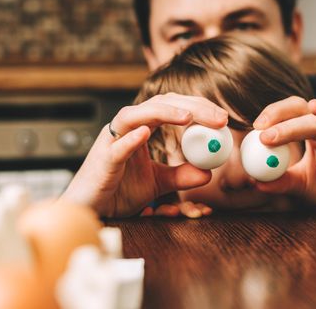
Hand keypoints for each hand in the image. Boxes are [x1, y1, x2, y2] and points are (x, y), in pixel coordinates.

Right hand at [61, 93, 227, 216]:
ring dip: (163, 113)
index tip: (223, 118)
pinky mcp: (102, 159)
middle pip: (159, 105)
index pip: (172, 108)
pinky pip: (116, 146)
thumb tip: (207, 172)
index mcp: (141, 129)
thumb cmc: (119, 192)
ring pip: (135, 116)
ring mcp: (112, 141)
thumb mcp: (158, 183)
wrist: (92, 211)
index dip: (198, 108)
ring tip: (188, 117)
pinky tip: (146, 133)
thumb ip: (181, 176)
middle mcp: (127, 129)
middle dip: (191, 107)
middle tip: (218, 118)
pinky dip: (130, 139)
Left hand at [252, 96, 315, 206]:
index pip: (295, 111)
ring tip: (314, 106)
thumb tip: (255, 181)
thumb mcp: (300, 184)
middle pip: (311, 117)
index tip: (257, 127)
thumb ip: (280, 181)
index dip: (276, 114)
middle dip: (288, 123)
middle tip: (266, 134)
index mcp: (314, 131)